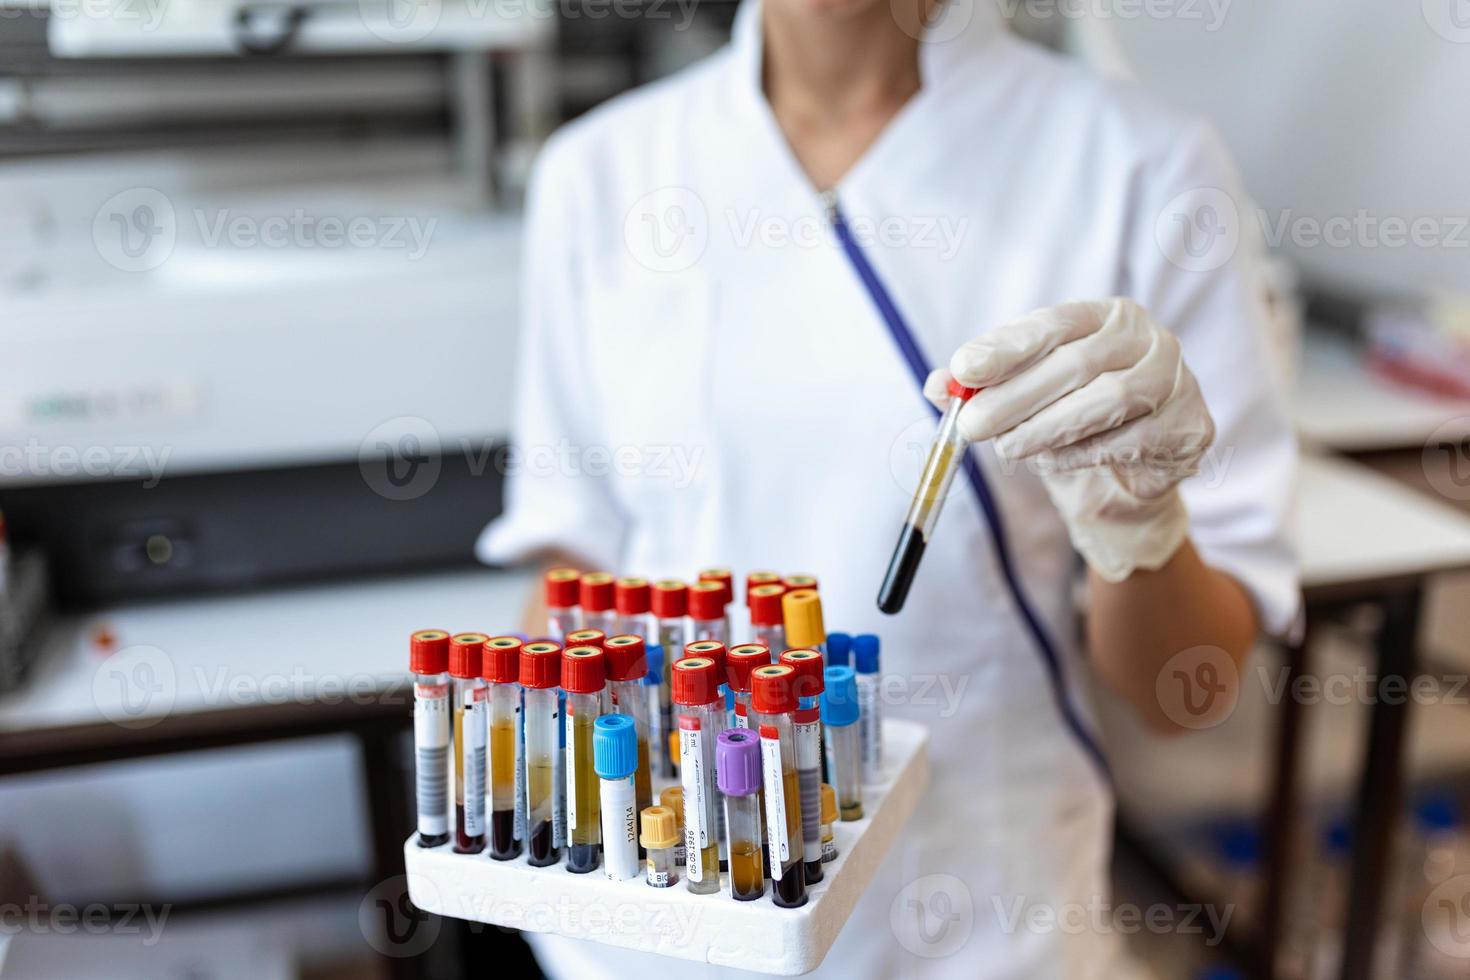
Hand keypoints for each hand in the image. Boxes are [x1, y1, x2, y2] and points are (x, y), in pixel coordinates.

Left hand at [924, 298, 1214, 581]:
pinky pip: (1131, 440)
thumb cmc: (1075, 414)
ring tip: (1008, 449)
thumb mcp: (1025, 394)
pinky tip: (1055, 461)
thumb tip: (937, 385)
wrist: (1136, 463)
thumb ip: (982, 387)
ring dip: (1048, 428)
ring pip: (1107, 400)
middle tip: (971, 426)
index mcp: (1103, 315)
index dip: (1007, 346)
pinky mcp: (1190, 424)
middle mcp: (1145, 337)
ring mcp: (1176, 378)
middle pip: (1076, 363)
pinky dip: (1084, 453)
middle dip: (1015, 397)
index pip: (1053, 323)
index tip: (963, 368)